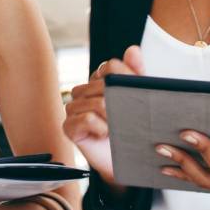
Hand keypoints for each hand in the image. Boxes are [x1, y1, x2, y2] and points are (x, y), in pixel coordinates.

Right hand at [63, 45, 143, 186]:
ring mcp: (73, 109)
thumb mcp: (140, 98)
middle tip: (127, 116)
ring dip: (111, 116)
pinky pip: (86, 118)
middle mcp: (83, 92)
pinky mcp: (69, 127)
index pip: (109, 67)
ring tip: (117, 126)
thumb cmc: (132, 129)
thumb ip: (135, 74)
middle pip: (102, 85)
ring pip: (95, 102)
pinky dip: (100, 127)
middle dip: (119, 102)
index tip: (134, 92)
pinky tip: (105, 134)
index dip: (125, 77)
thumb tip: (133, 49)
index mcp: (98, 81)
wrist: (127, 160)